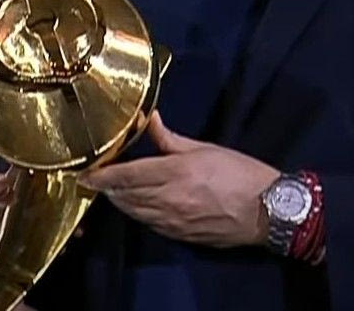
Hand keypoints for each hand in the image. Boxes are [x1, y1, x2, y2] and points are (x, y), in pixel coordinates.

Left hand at [79, 112, 279, 247]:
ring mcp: (174, 221)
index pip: (126, 175)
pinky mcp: (182, 236)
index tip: (84, 173)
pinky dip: (138, 214)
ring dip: (120, 202)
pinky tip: (137, 205)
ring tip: (112, 190)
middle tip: (96, 178)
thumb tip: (146, 118)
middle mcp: (169, 200)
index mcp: (174, 173)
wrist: (269, 211)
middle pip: (125, 196)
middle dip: (107, 188)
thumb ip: (169, 138)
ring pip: (135, 213)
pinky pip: (150, 225)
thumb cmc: (240, 173)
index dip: (101, 175)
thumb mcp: (204, 148)